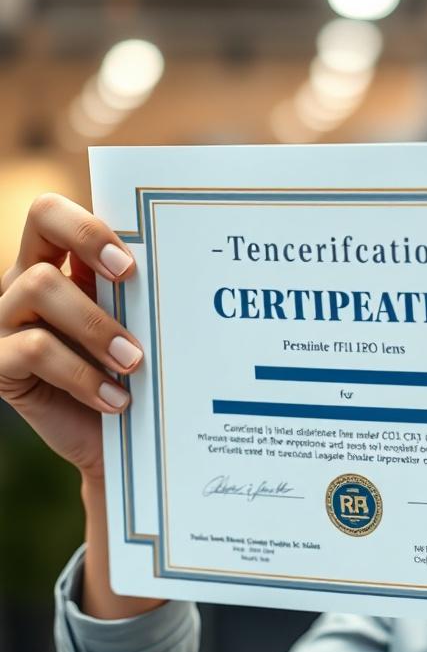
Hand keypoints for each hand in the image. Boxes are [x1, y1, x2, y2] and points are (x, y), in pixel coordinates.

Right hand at [0, 193, 142, 482]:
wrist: (118, 439)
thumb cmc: (134, 371)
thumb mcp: (140, 326)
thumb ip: (142, 293)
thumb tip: (184, 265)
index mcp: (61, 262)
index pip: (52, 212)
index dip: (86, 223)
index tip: (129, 261)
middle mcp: (26, 282)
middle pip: (39, 224)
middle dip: (90, 243)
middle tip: (131, 279)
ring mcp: (8, 320)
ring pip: (38, 286)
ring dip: (95, 322)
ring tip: (134, 360)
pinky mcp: (2, 365)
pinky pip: (33, 349)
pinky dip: (82, 375)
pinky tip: (116, 398)